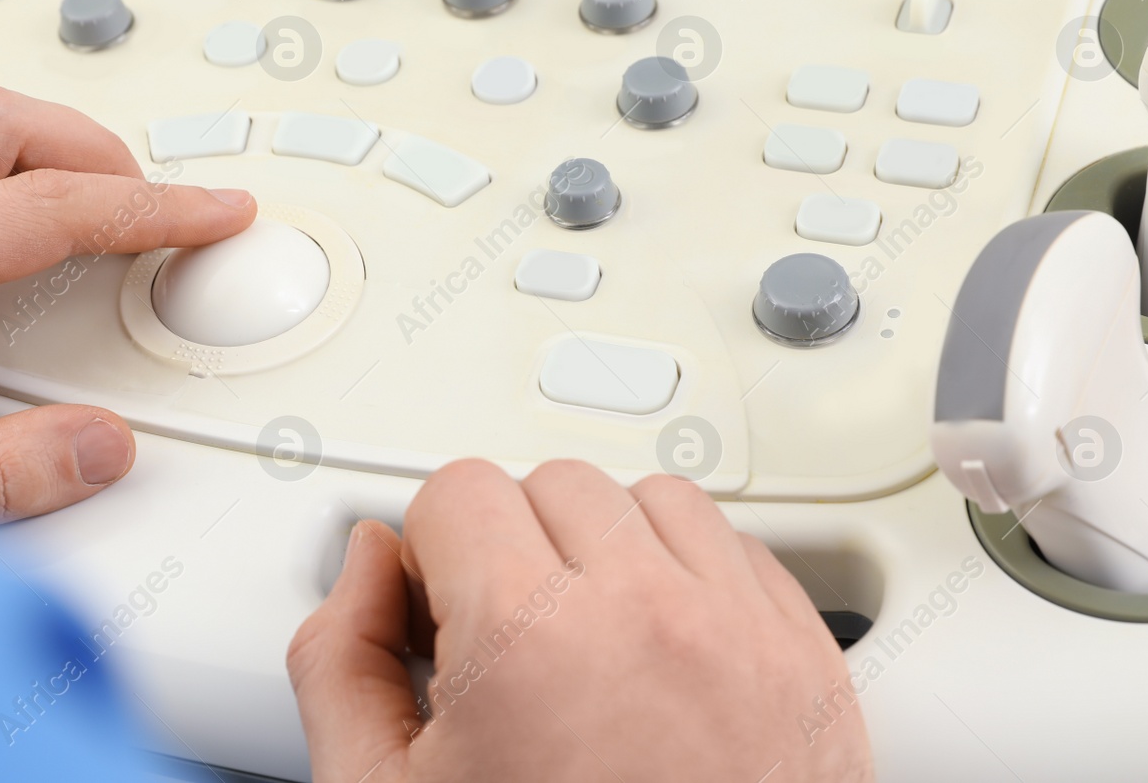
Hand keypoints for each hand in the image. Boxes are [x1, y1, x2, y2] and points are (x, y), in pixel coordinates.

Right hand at [288, 459, 872, 781]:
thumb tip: (367, 567)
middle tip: (508, 643)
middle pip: (550, 485)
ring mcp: (740, 631)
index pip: (457, 491)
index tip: (443, 612)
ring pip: (649, 499)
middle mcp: (646, 614)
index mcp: (530, 639)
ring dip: (607, 550)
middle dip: (512, 550)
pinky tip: (657, 652)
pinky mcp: (805, 657)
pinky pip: (737, 548)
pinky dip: (691, 578)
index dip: (432, 557)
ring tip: (586, 643)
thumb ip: (342, 662)